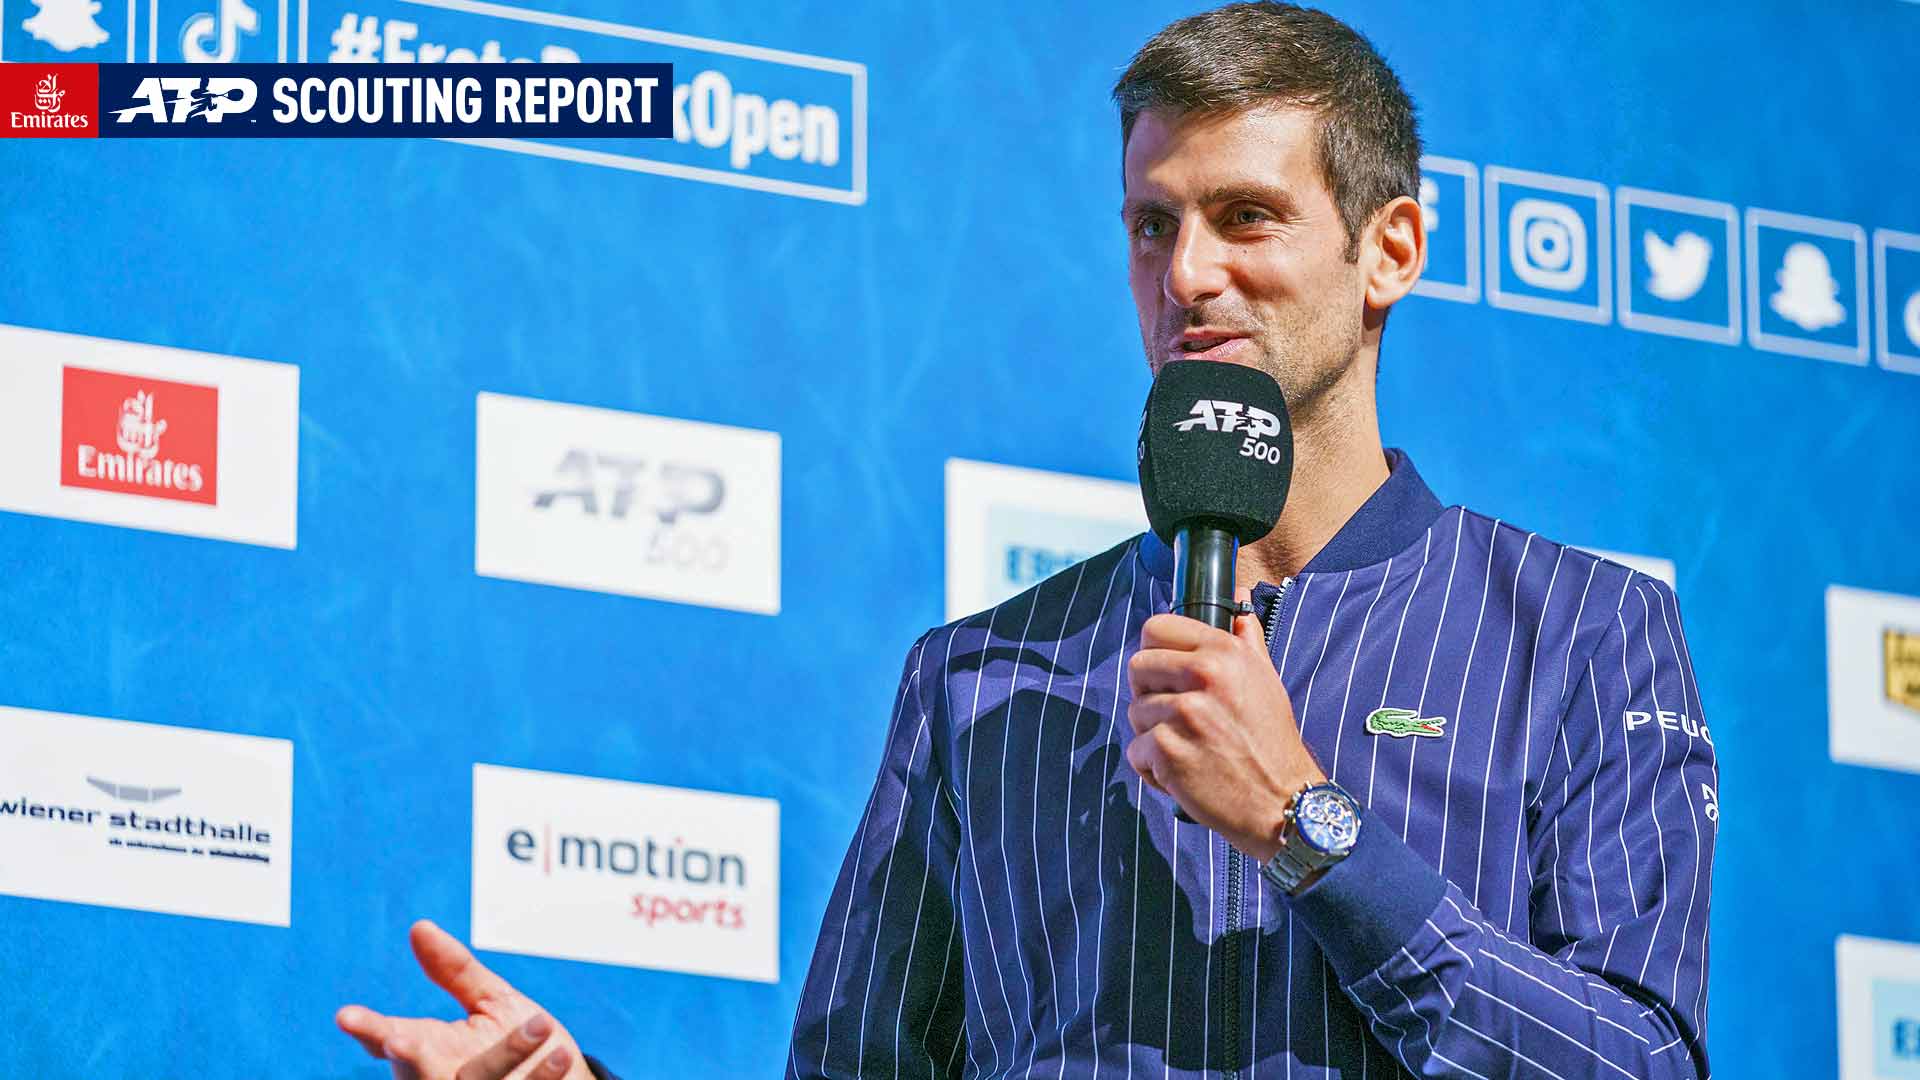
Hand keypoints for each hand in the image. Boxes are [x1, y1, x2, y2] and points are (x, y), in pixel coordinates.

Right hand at [336, 920, 594, 1079]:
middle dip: (408, 1061)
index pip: (389, 1041)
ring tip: (542, 1024)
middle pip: (419, 1075)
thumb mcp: (489, 1001)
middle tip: (399, 1041)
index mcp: (430, 1051)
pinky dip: (542, 1075)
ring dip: (508, 1055)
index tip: (347, 1016)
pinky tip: (562, 1055)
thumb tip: (419, 927)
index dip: (368, 1029)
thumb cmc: (521, 1044)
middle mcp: (445, 1079)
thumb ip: (454, 970)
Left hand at [1125, 596, 1325, 860]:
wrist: (1281, 801)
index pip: (1156, 627)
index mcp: (1223, 652)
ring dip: (1153, 734)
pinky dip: (1153, 769)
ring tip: (1188, 748)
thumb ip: (1245, 636)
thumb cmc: (1271, 740)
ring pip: (1135, 712)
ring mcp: (1183, 714)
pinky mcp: (1167, 751)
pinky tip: (1182, 772)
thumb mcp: (1265, 678)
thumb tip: (1237, 595)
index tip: (1168, 675)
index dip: (1156, 652)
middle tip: (1178, 718)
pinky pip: (1136, 751)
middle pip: (1137, 667)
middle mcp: (1203, 676)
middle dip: (1150, 694)